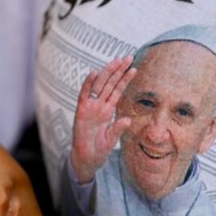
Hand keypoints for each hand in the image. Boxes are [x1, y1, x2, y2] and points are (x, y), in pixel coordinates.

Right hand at [71, 56, 136, 183]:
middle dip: (119, 70)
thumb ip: (118, 128)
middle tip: (128, 56)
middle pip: (110, 83)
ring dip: (108, 72)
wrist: (86, 159)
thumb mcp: (112, 140)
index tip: (134, 67)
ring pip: (100, 85)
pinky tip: (94, 72)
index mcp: (109, 110)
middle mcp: (100, 106)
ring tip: (117, 60)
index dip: (125, 79)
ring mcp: (90, 107)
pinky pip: (84, 94)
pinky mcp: (81, 111)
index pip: (118, 91)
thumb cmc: (99, 149)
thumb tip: (128, 119)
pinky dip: (88, 83)